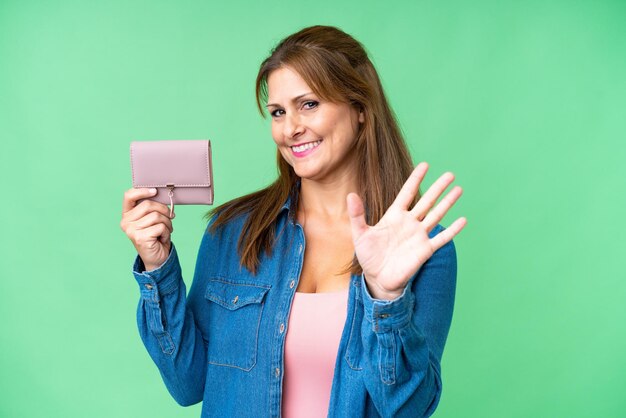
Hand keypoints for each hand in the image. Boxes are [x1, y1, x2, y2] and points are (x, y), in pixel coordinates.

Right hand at [120, 188, 174, 270]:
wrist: (157, 258)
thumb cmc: (156, 236)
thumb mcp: (152, 219)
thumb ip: (152, 207)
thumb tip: (161, 195)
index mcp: (127, 215)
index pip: (129, 196)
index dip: (142, 191)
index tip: (155, 191)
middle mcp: (126, 222)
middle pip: (148, 204)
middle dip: (164, 210)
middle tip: (169, 218)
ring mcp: (131, 230)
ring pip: (157, 216)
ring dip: (167, 223)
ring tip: (165, 230)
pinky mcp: (140, 237)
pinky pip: (160, 227)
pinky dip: (167, 232)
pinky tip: (162, 238)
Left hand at [347, 162, 466, 299]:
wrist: (377, 279)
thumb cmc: (368, 256)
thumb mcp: (360, 234)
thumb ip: (357, 215)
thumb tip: (350, 195)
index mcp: (394, 216)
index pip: (407, 193)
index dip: (416, 179)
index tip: (425, 164)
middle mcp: (409, 222)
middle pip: (427, 201)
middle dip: (438, 188)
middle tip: (450, 174)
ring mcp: (419, 235)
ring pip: (436, 215)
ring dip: (448, 203)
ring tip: (459, 189)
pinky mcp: (425, 250)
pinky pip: (441, 238)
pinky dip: (452, 230)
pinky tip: (463, 220)